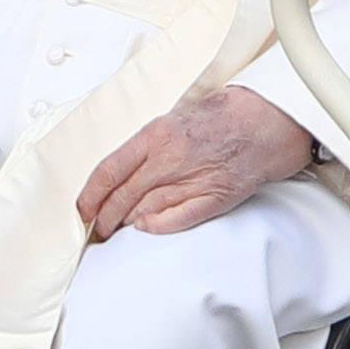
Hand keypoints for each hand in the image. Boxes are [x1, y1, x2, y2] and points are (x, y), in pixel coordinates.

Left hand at [77, 86, 316, 240]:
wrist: (267, 118)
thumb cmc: (223, 114)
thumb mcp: (175, 116)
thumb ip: (150, 143)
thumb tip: (123, 169)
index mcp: (155, 134)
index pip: (109, 170)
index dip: (90, 195)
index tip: (82, 209)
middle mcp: (169, 158)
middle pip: (123, 196)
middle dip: (104, 218)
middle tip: (96, 229)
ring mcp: (192, 179)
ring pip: (145, 209)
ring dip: (126, 224)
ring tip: (114, 233)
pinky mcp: (214, 196)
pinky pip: (178, 217)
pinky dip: (157, 226)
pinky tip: (145, 229)